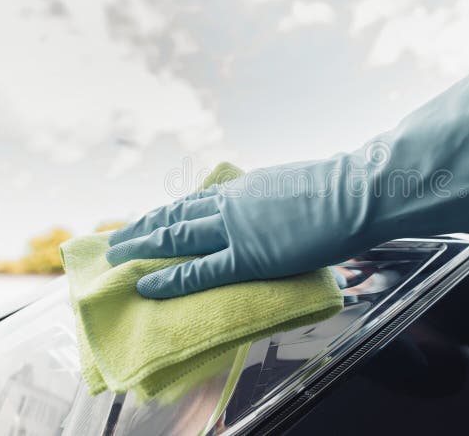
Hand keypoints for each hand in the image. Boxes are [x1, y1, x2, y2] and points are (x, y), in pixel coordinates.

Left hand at [107, 64, 468, 298]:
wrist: (353, 192)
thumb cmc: (337, 189)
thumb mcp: (296, 185)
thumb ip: (275, 197)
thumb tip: (272, 206)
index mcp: (245, 188)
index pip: (196, 201)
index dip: (169, 212)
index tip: (148, 219)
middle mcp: (230, 203)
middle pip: (176, 215)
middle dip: (143, 227)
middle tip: (115, 236)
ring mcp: (235, 229)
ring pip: (175, 237)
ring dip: (141, 246)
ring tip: (114, 255)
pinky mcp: (246, 256)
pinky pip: (199, 269)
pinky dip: (169, 278)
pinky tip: (145, 284)